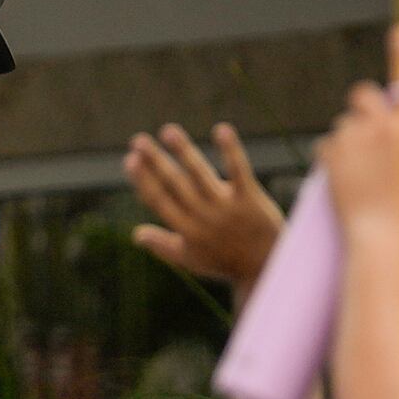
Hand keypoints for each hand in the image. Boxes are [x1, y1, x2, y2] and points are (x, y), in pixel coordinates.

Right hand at [126, 121, 288, 293]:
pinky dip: (230, 151)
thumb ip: (162, 246)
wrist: (268, 269)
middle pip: (174, 183)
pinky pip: (239, 171)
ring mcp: (226, 207)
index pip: (158, 200)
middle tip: (138, 140)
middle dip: (155, 161)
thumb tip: (136, 233)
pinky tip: (221, 129)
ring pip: (200, 174)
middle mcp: (203, 217)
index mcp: (185, 230)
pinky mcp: (250, 199)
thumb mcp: (190, 260)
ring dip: (182, 151)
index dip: (143, 179)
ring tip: (168, 130)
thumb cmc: (226, 264)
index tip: (130, 159)